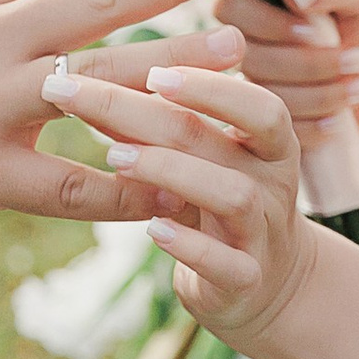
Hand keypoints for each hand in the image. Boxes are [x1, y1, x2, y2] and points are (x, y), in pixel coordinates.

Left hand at [60, 58, 313, 343]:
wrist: (263, 285)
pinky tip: (151, 229)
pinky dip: (188, 246)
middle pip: (218, 139)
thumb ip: (162, 125)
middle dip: (148, 114)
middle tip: (83, 99)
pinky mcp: (246, 282)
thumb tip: (92, 80)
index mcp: (269, 144)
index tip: (152, 74)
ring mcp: (263, 234)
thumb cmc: (218, 203)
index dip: (208, 86)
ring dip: (169, 171)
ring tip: (114, 158)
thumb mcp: (202, 160)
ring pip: (232, 195)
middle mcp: (275, 183)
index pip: (256, 104)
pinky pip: (225, 264)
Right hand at [217, 0, 358, 148]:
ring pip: (263, 98)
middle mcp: (253, 43)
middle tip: (358, 60)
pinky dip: (310, 128)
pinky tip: (339, 121)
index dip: (267, 24)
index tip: (315, 33)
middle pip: (249, 59)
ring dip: (317, 95)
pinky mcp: (275, 123)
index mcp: (262, 0)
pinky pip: (275, 132)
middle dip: (306, 65)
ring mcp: (261, 87)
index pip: (231, 8)